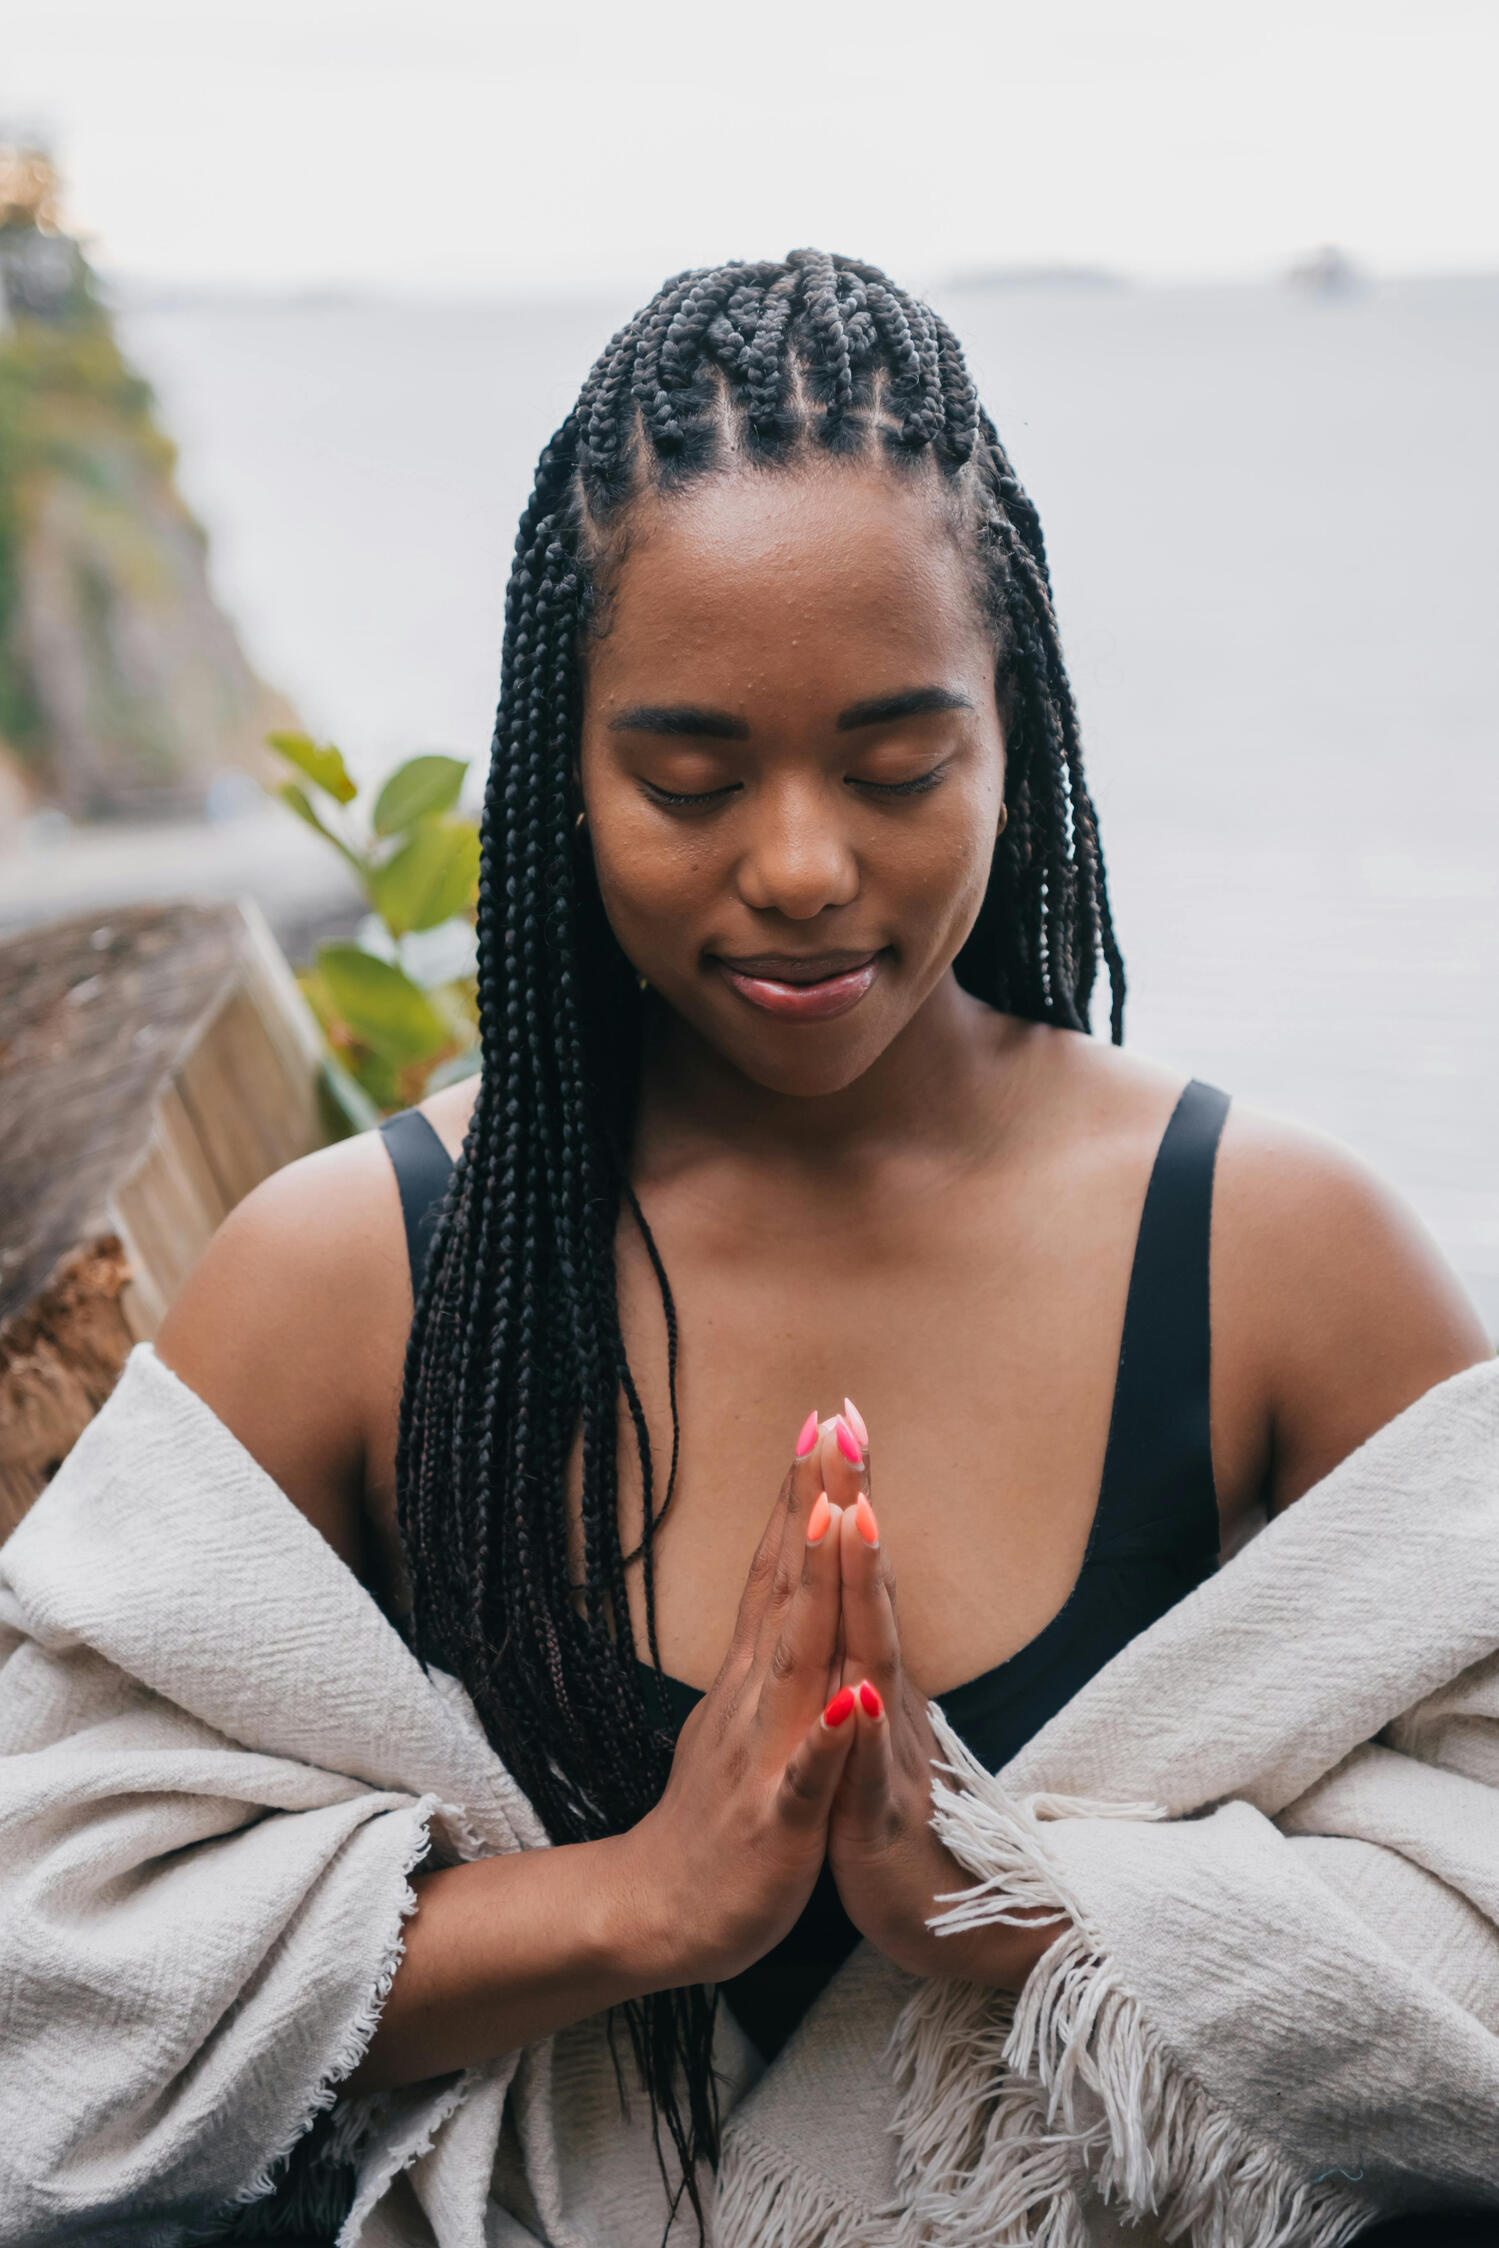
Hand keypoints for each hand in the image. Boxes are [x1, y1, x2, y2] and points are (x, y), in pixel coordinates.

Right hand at [616, 1413, 856, 1988]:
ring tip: (841, 1518)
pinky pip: (807, 1779)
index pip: (780, 1567)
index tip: (822, 1419)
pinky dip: (830, 1740)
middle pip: (789, 1586)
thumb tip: (784, 1572)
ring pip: (797, 1661)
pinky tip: (853, 1702)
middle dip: (814, 1505)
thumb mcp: (745, 1711)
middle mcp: (756, 1696)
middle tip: (832, 1426)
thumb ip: (767, 1645)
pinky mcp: (776, 1822)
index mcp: (757, 1675)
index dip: (802, 1493)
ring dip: (818, 1589)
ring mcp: (764, 1754)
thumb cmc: (716, 1812)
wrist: (661, 1912)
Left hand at [819, 1411, 1067, 1989]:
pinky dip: (858, 1728)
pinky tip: (855, 1691)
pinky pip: (862, 1770)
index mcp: (868, 1676)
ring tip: (854, 1513)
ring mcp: (882, 1755)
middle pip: (867, 1590)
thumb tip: (866, 1586)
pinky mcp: (871, 1820)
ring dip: (866, 1588)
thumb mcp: (867, 1727)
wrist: (924, 1924)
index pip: (853, 1569)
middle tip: (845, 1423)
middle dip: (854, 1505)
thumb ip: (868, 1656)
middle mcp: (881, 1701)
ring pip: (872, 1661)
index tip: (834, 1415)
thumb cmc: (883, 1822)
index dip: (842, 1494)